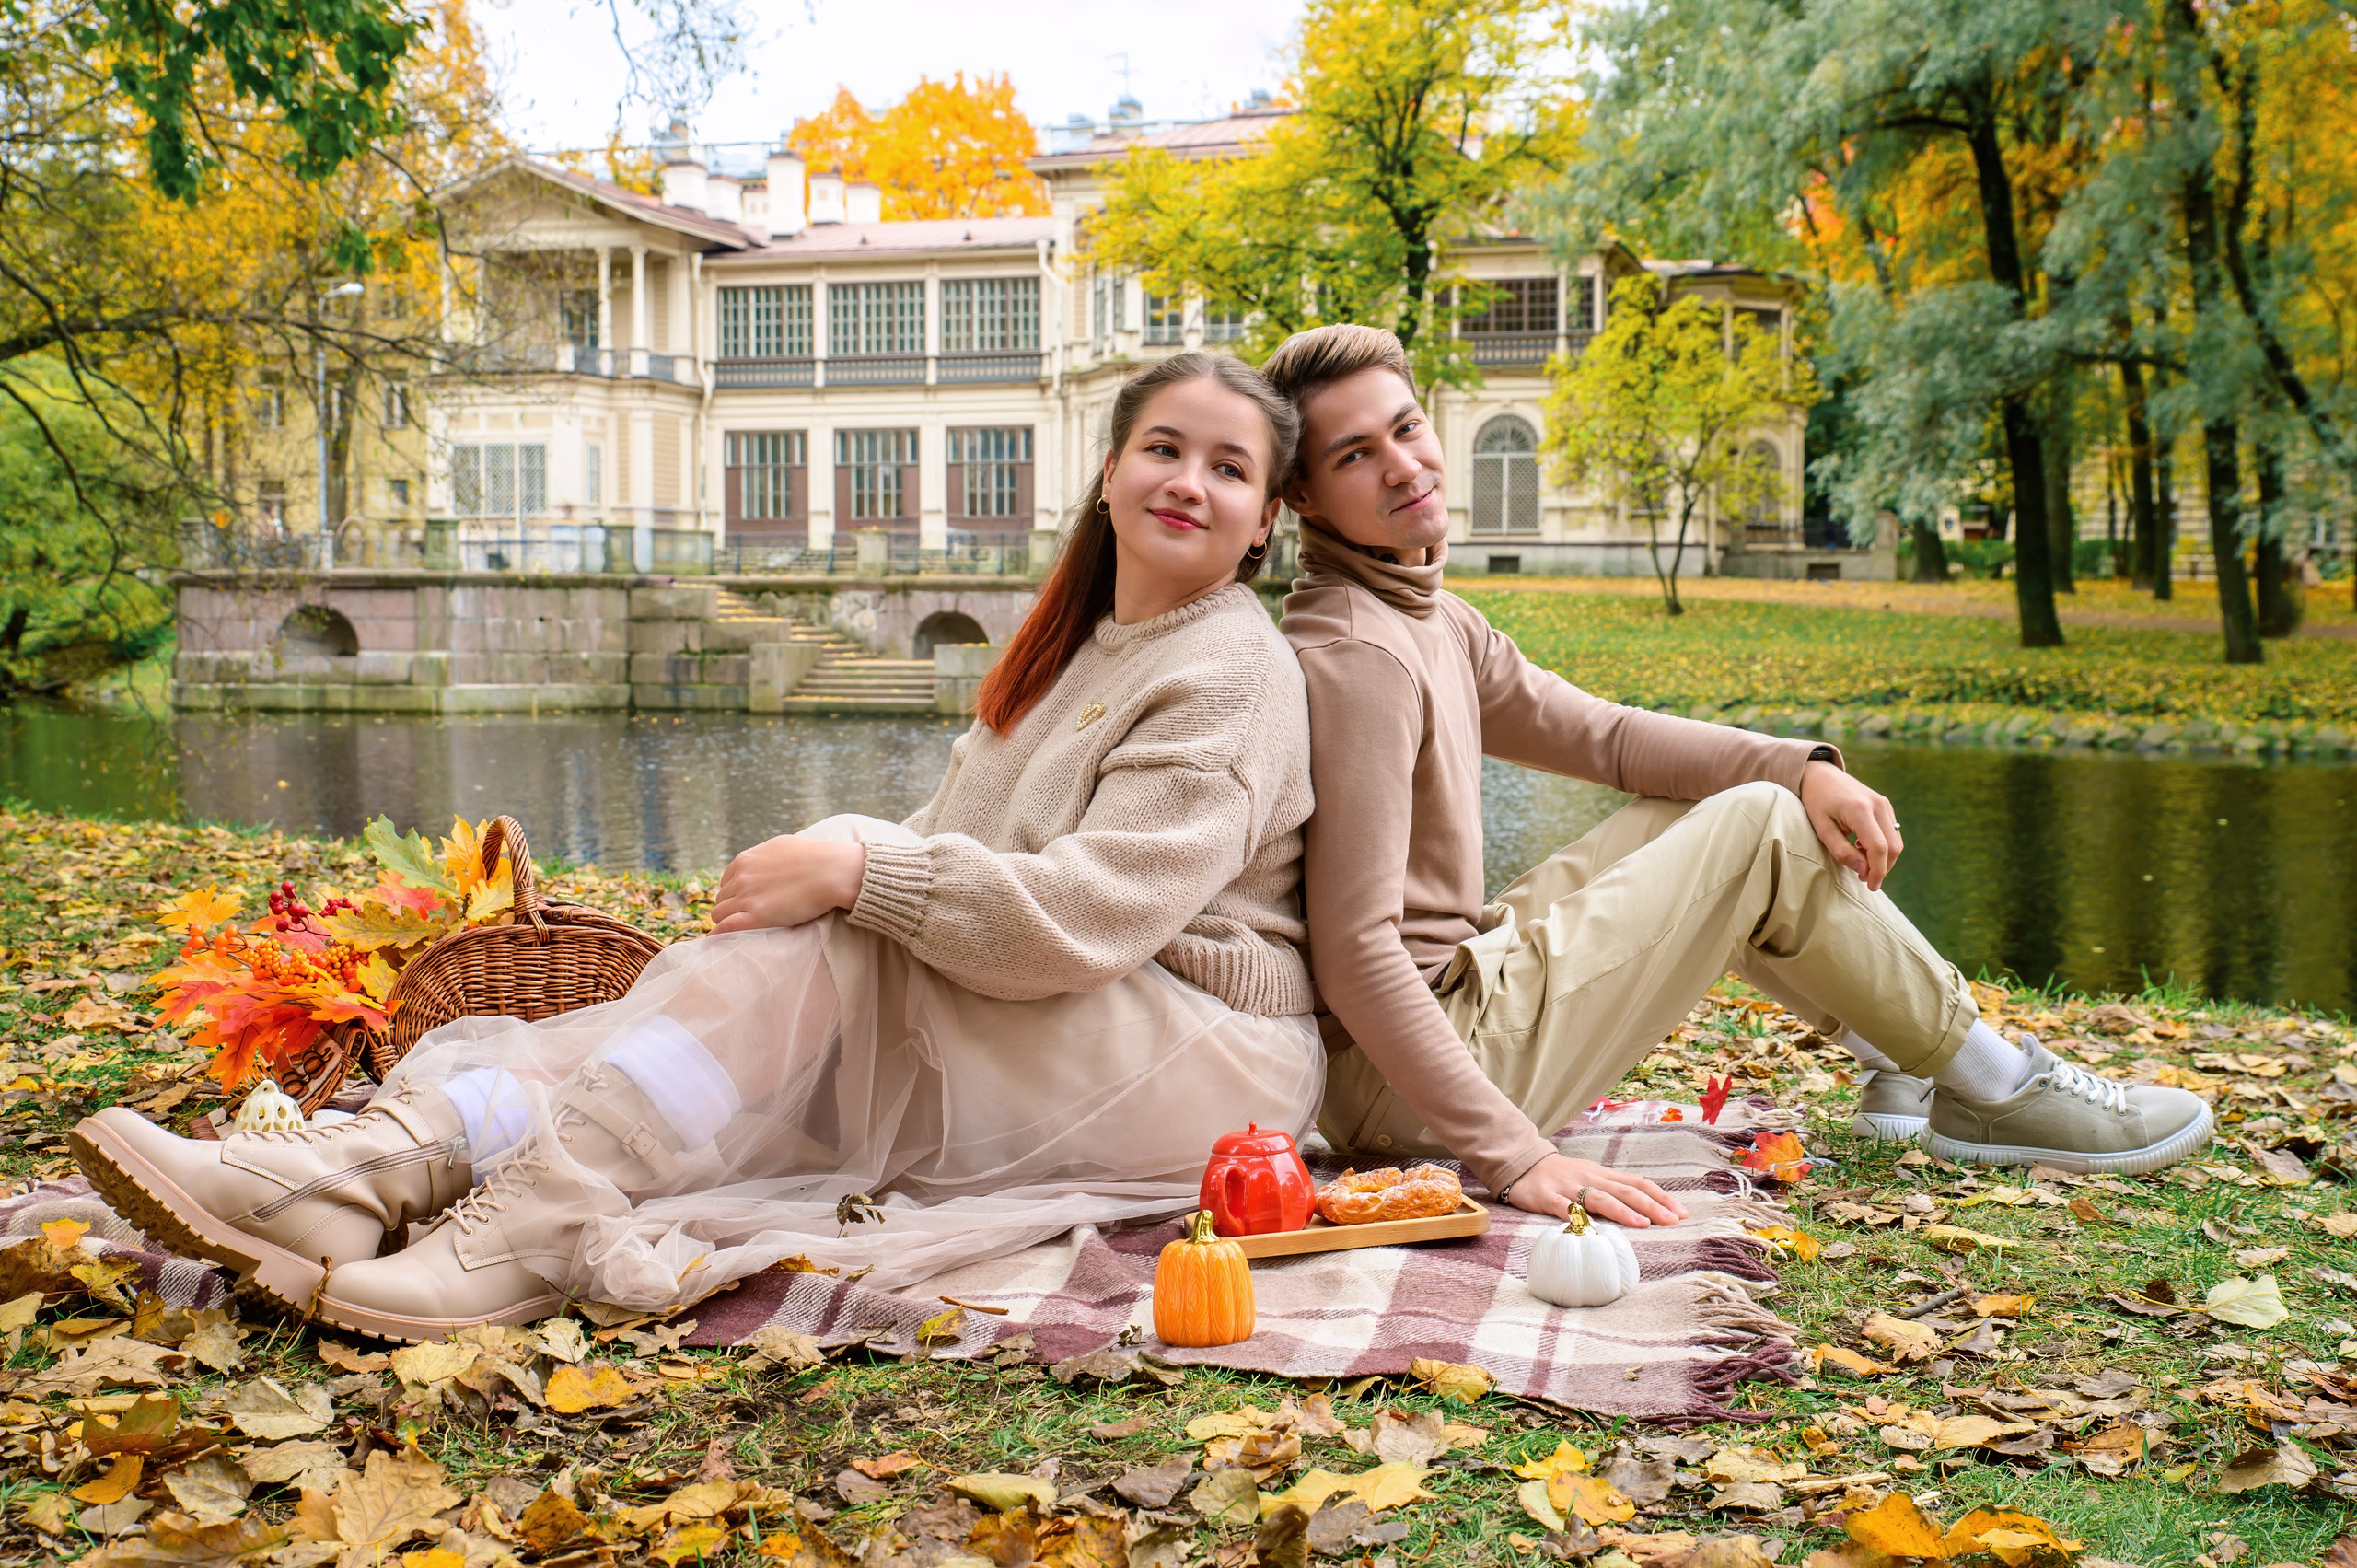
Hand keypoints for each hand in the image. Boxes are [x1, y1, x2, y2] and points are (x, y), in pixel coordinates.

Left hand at [710, 836, 866, 931]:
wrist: (831, 871)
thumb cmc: (813, 857)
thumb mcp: (780, 846)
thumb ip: (762, 856)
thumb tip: (758, 862)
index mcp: (745, 860)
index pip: (725, 881)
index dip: (733, 893)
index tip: (742, 902)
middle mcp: (741, 878)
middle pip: (721, 899)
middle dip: (730, 908)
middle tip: (743, 918)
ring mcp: (747, 898)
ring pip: (720, 914)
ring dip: (726, 921)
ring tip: (736, 931)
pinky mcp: (758, 916)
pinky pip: (726, 928)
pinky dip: (718, 935)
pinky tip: (715, 942)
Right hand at [1504, 1151, 1687, 1227]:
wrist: (1522, 1164)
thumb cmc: (1562, 1176)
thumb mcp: (1591, 1177)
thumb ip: (1614, 1190)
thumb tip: (1648, 1208)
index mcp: (1603, 1175)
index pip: (1638, 1183)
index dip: (1661, 1197)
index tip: (1682, 1212)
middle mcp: (1590, 1179)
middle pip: (1625, 1190)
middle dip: (1652, 1206)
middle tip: (1674, 1220)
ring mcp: (1568, 1188)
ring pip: (1600, 1198)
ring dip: (1623, 1211)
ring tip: (1643, 1224)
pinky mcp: (1546, 1197)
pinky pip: (1562, 1208)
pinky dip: (1576, 1216)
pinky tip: (1589, 1228)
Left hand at [1799, 759, 1902, 891]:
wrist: (1820, 775)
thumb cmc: (1816, 802)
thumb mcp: (1822, 829)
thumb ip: (1842, 851)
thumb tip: (1864, 871)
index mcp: (1860, 810)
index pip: (1879, 847)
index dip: (1878, 871)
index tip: (1870, 886)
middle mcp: (1878, 805)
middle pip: (1893, 846)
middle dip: (1883, 868)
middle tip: (1865, 879)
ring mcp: (1884, 803)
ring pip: (1896, 841)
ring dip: (1883, 858)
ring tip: (1861, 863)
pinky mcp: (1885, 805)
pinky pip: (1892, 832)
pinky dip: (1882, 846)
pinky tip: (1862, 847)